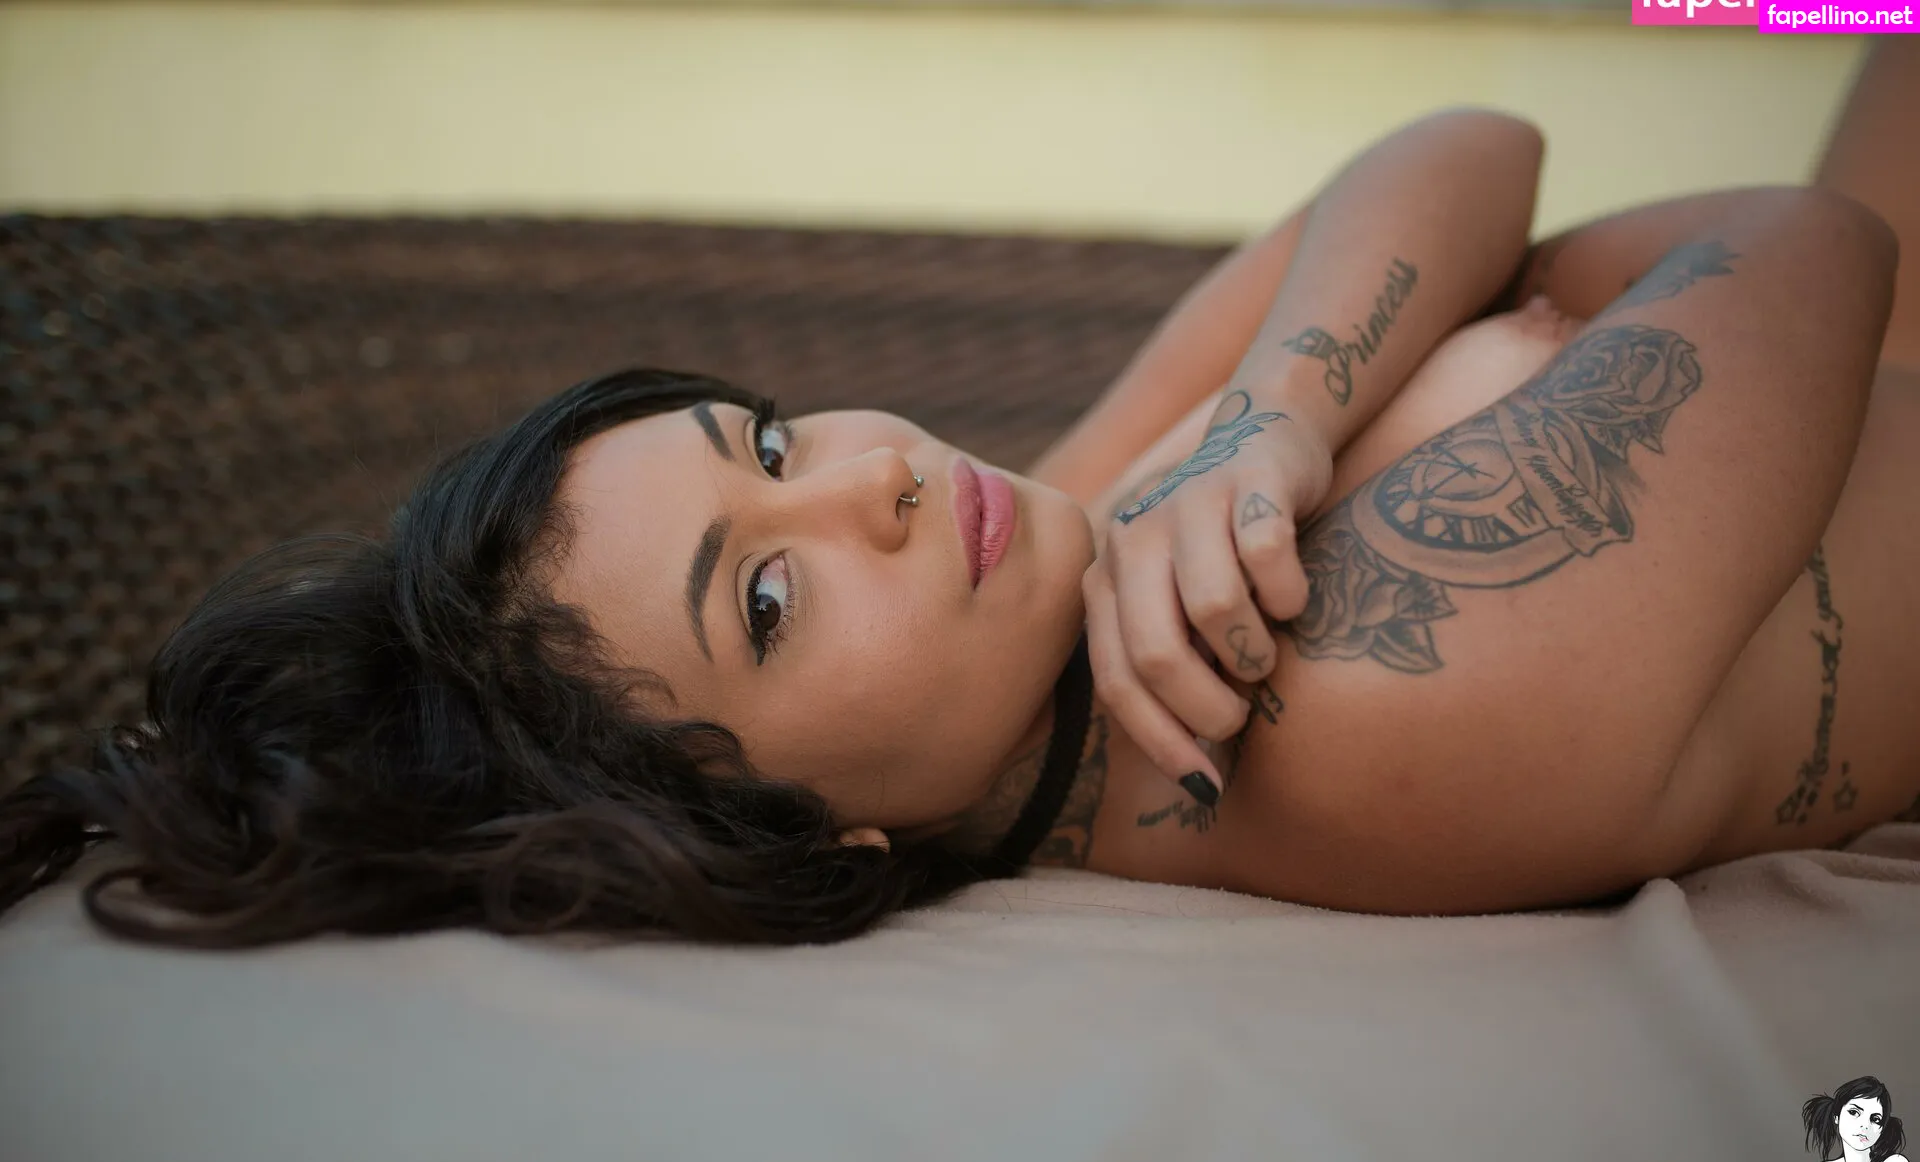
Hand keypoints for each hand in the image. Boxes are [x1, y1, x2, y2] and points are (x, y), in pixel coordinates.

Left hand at [1083, 388, 1332, 795]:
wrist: (1266, 441)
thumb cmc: (1222, 552)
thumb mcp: (1176, 605)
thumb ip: (1168, 666)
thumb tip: (1195, 778)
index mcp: (1106, 578)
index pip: (1116, 680)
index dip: (1160, 741)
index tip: (1204, 784)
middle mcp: (1132, 537)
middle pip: (1156, 653)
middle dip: (1206, 708)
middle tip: (1240, 717)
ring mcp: (1186, 503)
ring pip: (1212, 608)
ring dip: (1251, 652)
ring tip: (1264, 654)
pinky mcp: (1246, 480)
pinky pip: (1268, 556)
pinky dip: (1289, 595)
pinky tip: (1292, 601)